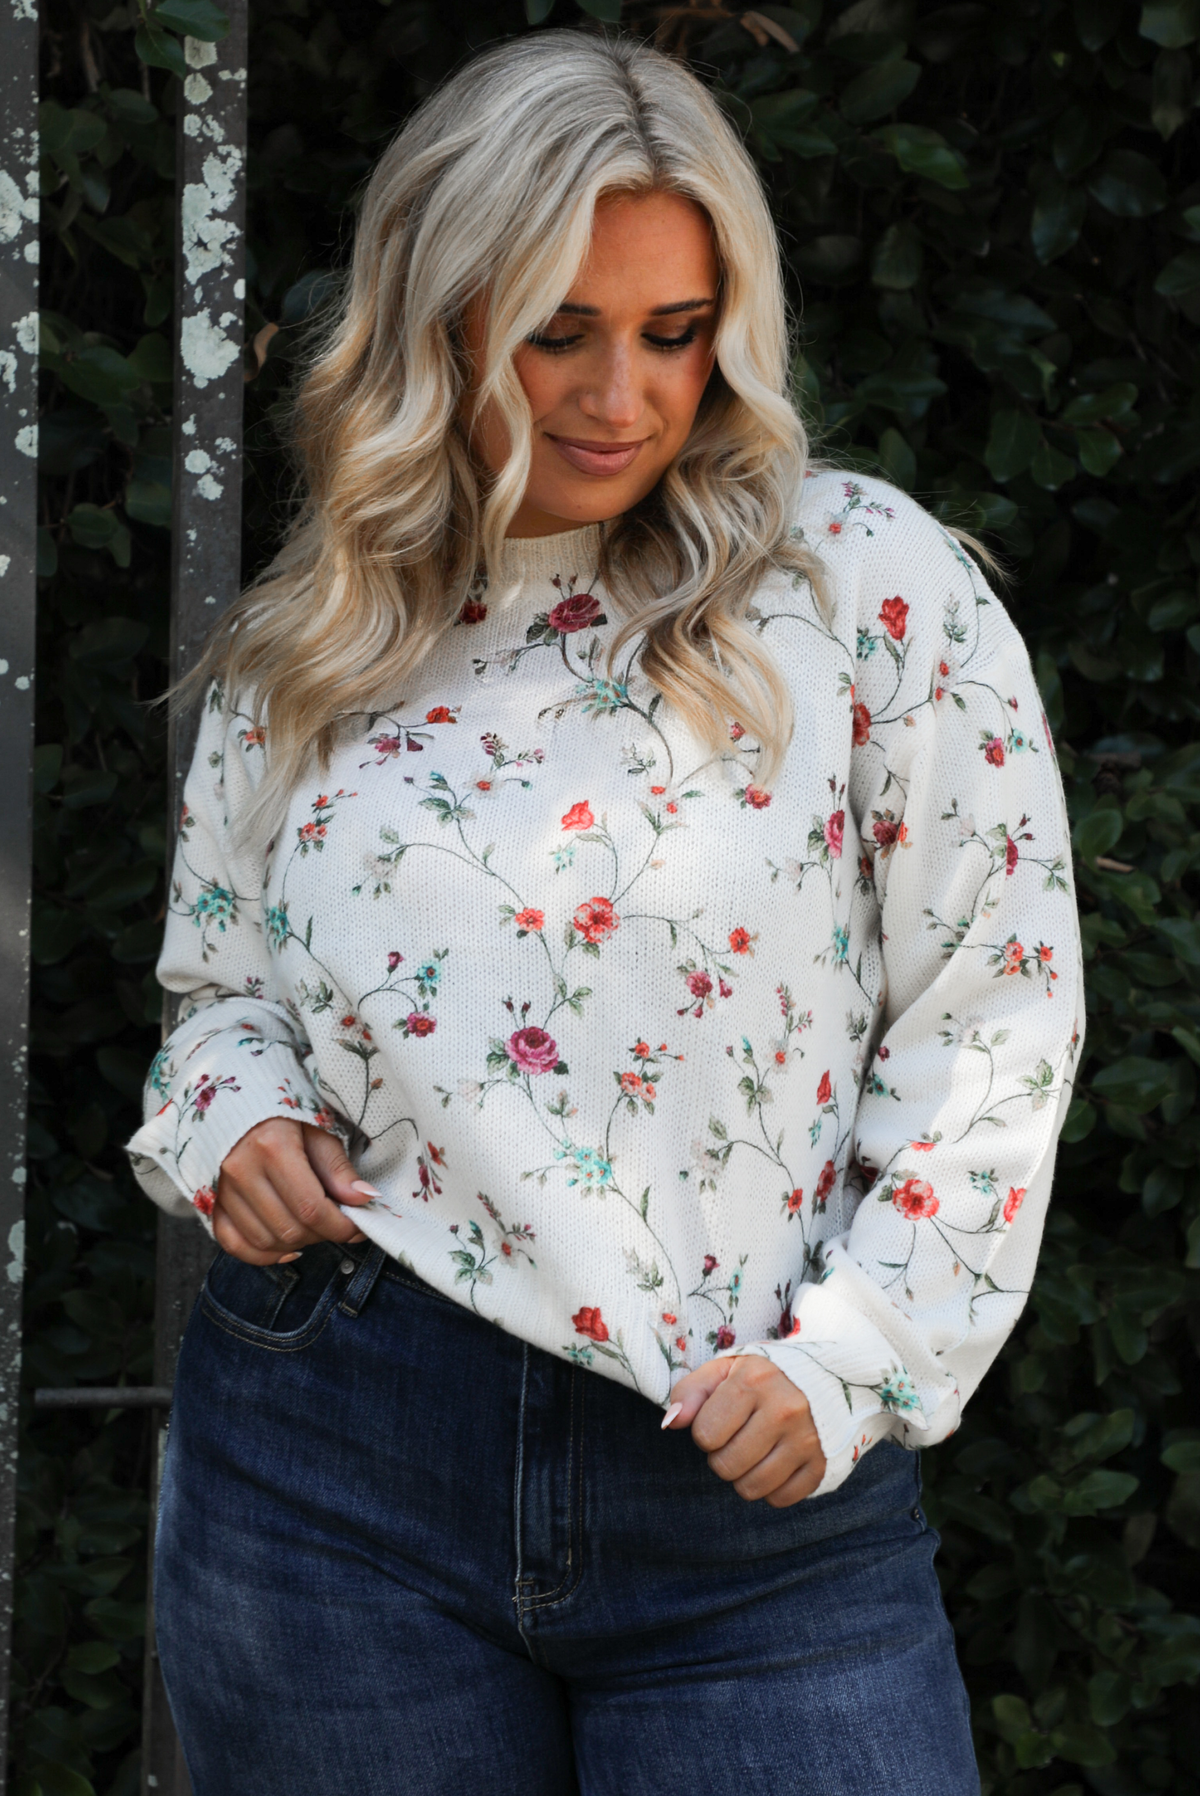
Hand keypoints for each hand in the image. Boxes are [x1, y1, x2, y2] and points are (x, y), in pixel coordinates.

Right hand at [213, 1118, 377, 1264]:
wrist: (236, 1097)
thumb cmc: (281, 1109)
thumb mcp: (317, 1126)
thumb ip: (338, 1167)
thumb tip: (365, 1200)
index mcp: (271, 1146)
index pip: (310, 1207)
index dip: (340, 1226)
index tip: (359, 1227)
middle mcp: (240, 1170)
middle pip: (288, 1228)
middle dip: (323, 1235)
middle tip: (339, 1223)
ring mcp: (219, 1188)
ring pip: (264, 1240)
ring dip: (297, 1243)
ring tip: (315, 1227)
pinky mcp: (210, 1200)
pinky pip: (232, 1243)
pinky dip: (261, 1254)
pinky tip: (286, 1247)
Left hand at [662, 1354, 826, 1506]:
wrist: (827, 1378)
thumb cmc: (764, 1376)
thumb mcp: (726, 1369)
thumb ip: (691, 1390)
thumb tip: (671, 1422)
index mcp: (755, 1381)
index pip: (705, 1434)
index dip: (705, 1431)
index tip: (721, 1419)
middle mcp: (785, 1410)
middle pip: (726, 1466)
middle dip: (722, 1455)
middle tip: (737, 1437)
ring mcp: (807, 1440)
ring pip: (751, 1488)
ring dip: (744, 1475)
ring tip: (754, 1450)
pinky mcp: (822, 1465)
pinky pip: (781, 1499)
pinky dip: (772, 1488)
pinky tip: (776, 1462)